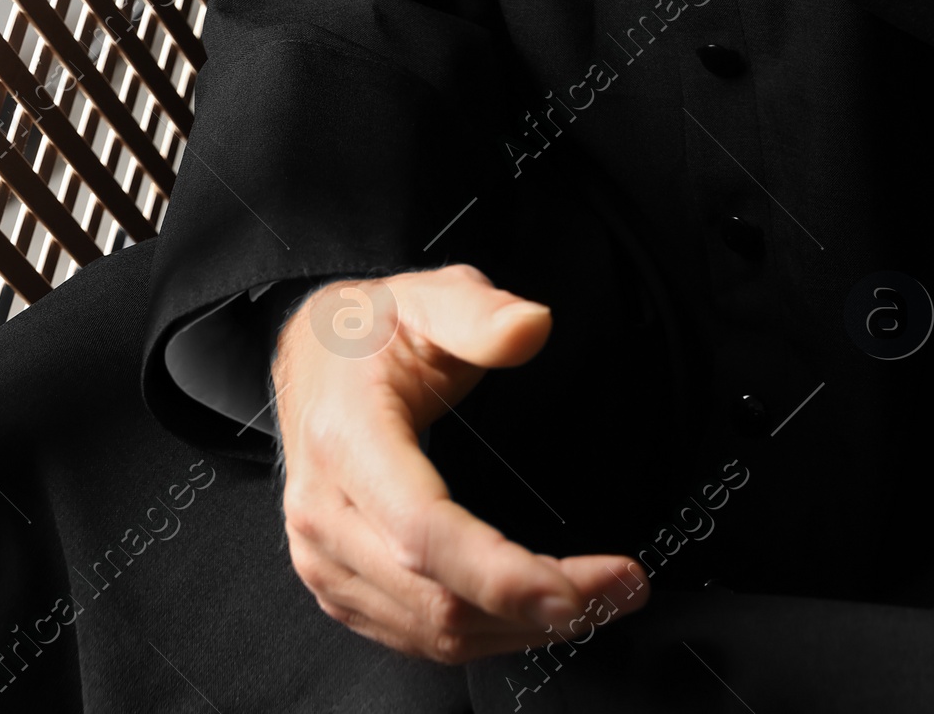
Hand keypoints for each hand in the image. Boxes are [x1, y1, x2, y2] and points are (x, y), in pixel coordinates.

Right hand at [273, 264, 649, 661]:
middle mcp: (325, 514)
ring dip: (520, 630)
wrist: (310, 358)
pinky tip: (533, 611)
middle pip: (437, 599)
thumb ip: (481, 312)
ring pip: (433, 632)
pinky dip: (486, 634)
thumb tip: (533, 326)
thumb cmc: (367, 331)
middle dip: (539, 607)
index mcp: (346, 441)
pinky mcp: (339, 586)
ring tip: (598, 599)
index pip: (424, 531)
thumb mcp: (426, 297)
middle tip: (622, 587)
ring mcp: (325, 560)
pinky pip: (417, 636)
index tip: (577, 588)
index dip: (501, 575)